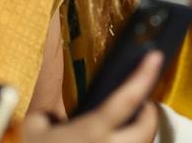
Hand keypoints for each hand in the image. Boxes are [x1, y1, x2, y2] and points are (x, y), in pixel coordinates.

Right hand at [24, 52, 161, 142]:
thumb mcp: (35, 125)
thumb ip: (50, 103)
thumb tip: (59, 81)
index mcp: (89, 132)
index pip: (126, 100)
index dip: (143, 77)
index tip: (155, 57)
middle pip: (147, 128)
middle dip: (149, 112)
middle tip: (141, 102)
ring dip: (142, 132)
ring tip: (130, 122)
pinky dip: (132, 142)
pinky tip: (117, 137)